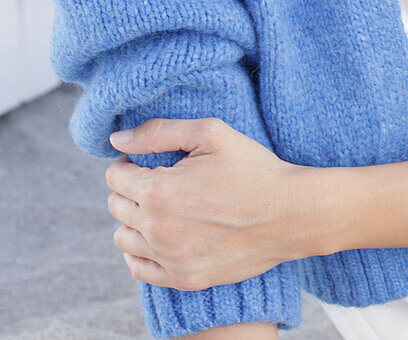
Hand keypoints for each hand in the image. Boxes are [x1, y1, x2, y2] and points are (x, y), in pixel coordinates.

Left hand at [105, 117, 302, 290]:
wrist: (289, 213)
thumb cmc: (252, 167)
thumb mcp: (210, 133)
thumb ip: (159, 132)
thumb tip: (117, 140)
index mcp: (160, 191)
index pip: (115, 178)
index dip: (129, 164)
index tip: (148, 162)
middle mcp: (158, 229)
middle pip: (116, 207)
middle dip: (131, 189)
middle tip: (159, 180)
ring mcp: (170, 258)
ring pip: (122, 239)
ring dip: (133, 220)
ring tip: (161, 207)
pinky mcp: (184, 278)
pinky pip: (139, 269)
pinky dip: (141, 251)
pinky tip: (162, 235)